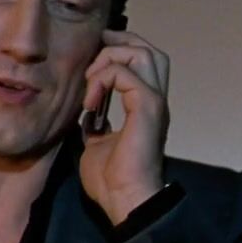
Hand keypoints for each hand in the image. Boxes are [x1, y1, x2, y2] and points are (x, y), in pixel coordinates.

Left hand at [78, 29, 170, 224]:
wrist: (124, 199)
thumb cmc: (111, 180)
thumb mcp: (96, 143)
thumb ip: (95, 124)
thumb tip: (87, 115)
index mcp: (145, 108)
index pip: (144, 62)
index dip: (119, 51)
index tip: (91, 63)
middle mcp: (155, 100)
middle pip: (149, 50)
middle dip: (120, 42)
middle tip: (93, 54)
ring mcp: (154, 103)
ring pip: (143, 54)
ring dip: (110, 58)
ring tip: (90, 80)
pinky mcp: (147, 108)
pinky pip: (127, 74)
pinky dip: (104, 78)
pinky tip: (90, 101)